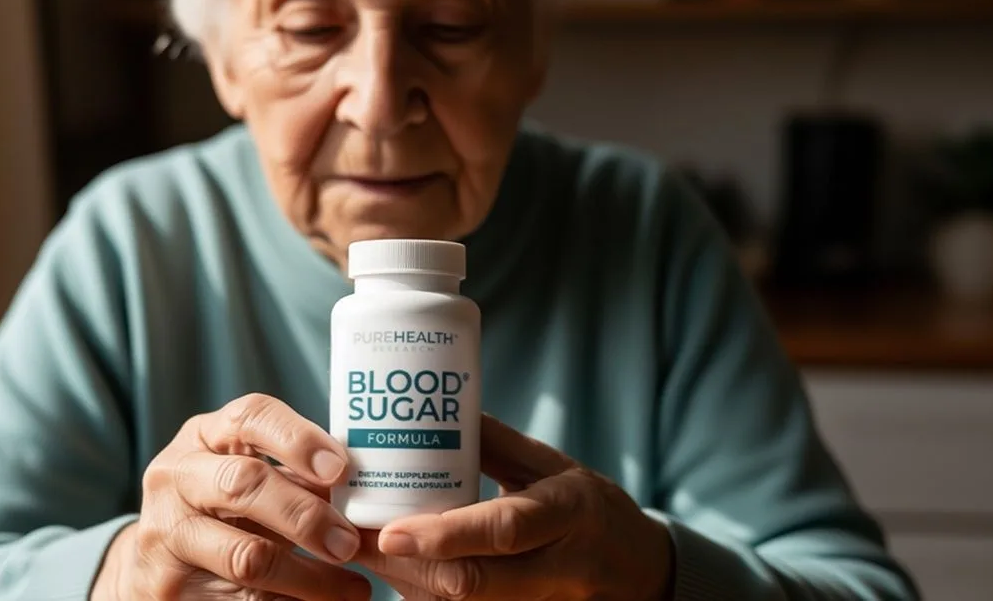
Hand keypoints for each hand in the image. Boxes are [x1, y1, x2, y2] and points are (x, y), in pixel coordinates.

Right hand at [91, 393, 371, 600]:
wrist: (154, 563)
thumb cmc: (219, 505)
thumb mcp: (244, 473)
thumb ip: (293, 472)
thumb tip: (364, 484)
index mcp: (203, 436)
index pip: (250, 417)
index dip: (298, 438)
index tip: (341, 469)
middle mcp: (176, 477)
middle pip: (245, 484)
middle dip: (307, 515)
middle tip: (350, 543)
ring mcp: (166, 534)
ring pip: (249, 556)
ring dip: (312, 578)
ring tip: (354, 589)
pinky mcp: (170, 588)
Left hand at [353, 414, 673, 600]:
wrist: (637, 571)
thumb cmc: (586, 508)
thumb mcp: (553, 466)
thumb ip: (497, 443)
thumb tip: (436, 409)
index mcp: (566, 514)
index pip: (503, 531)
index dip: (445, 536)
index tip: (391, 532)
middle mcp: (557, 568)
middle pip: (474, 583)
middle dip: (406, 567)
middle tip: (354, 538)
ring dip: (405, 583)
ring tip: (359, 549)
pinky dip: (421, 595)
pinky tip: (394, 570)